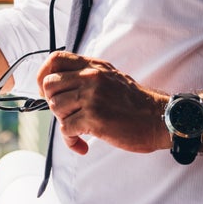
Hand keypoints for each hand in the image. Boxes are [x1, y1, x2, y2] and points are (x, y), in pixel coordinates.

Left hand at [36, 51, 168, 155]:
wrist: (159, 119)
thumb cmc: (133, 102)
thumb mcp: (109, 76)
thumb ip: (86, 74)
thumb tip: (55, 83)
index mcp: (93, 66)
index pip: (55, 59)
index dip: (43, 75)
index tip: (46, 90)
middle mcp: (90, 77)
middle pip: (50, 85)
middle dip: (53, 102)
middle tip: (67, 114)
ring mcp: (92, 97)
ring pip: (55, 107)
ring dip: (63, 122)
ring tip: (78, 128)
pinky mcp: (94, 118)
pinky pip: (66, 130)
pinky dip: (71, 140)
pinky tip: (82, 144)